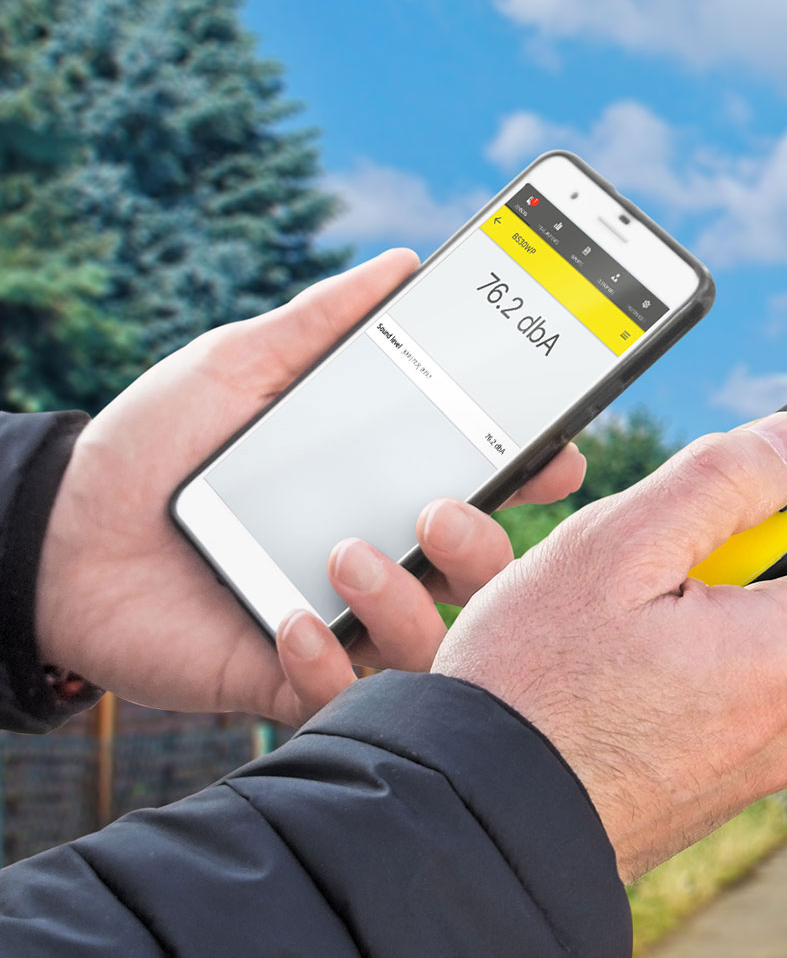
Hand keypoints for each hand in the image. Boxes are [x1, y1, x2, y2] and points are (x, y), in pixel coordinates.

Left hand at [34, 250, 584, 724]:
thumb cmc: (155, 447)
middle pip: (481, 573)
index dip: (532, 475)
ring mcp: (340, 622)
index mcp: (382, 487)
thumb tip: (400, 264)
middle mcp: (379, 556)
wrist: (57, 535)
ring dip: (409, 601)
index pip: (483, 487)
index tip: (559, 453)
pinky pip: (346, 693)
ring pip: (433, 642)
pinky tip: (285, 618)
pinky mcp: (290, 676)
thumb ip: (320, 322)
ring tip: (344, 554)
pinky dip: (329, 663)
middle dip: (489, 543)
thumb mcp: (238, 368)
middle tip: (448, 508)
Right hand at [433, 413, 786, 880]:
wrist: (473, 832)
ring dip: (685, 597)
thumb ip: (722, 479)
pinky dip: (669, 652)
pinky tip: (593, 651)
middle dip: (735, 545)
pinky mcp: (707, 783)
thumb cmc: (532, 696)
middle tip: (649, 537)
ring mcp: (748, 760)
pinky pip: (711, 687)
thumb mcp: (618, 548)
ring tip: (593, 599)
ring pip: (743, 636)